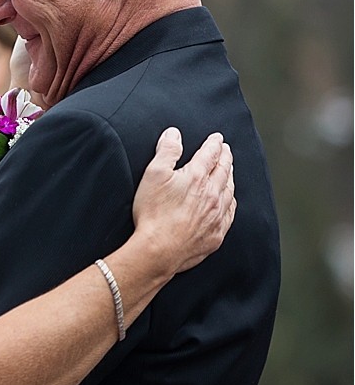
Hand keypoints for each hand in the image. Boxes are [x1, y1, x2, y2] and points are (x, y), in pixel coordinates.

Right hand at [132, 128, 235, 274]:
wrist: (159, 249)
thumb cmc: (153, 214)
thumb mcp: (153, 174)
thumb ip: (166, 151)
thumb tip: (174, 134)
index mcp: (197, 177)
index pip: (210, 154)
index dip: (214, 144)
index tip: (217, 138)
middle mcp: (212, 194)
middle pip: (224, 170)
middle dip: (225, 157)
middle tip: (226, 150)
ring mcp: (216, 215)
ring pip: (229, 190)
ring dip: (230, 176)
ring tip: (229, 170)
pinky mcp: (216, 233)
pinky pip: (230, 212)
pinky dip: (231, 200)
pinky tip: (229, 199)